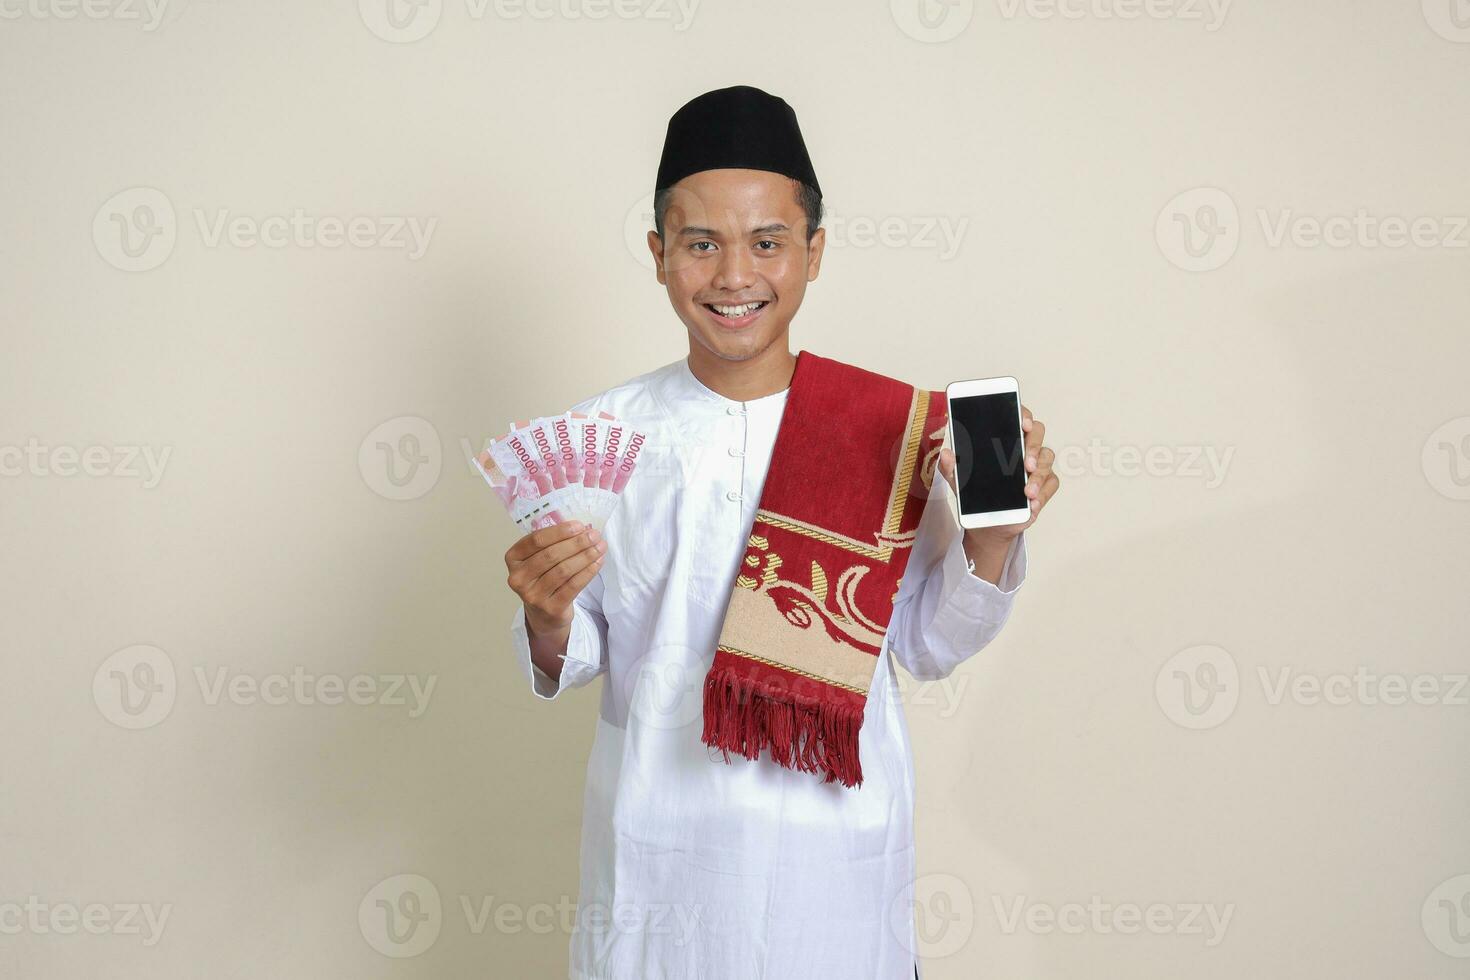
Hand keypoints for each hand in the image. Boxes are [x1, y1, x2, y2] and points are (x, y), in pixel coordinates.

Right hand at [504, 521, 607, 634]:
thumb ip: (552, 542)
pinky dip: (588, 572)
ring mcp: (533, 595)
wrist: (543, 614)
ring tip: (600, 547)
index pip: (536, 540)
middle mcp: (518, 578)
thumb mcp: (538, 558)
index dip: (559, 531)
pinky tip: (597, 562)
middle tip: (594, 535)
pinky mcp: (551, 608)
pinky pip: (573, 586)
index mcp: (513, 559)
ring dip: (585, 556)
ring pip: (563, 570)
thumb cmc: (543, 577)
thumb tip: (581, 530)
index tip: (579, 525)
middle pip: (551, 555)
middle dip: (576, 543)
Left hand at [936, 403, 1058, 548]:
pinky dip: (1043, 493)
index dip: (1023, 415)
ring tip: (1027, 492)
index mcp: (1005, 438)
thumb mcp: (959, 480)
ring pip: (1046, 459)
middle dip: (1034, 447)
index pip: (1017, 417)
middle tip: (1027, 464)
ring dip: (1039, 476)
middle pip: (1038, 433)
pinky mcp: (1045, 485)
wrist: (987, 521)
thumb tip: (946, 454)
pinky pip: (1051, 484)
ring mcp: (1037, 465)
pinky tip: (1032, 503)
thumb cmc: (976, 492)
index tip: (1024, 423)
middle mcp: (1024, 447)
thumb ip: (951, 467)